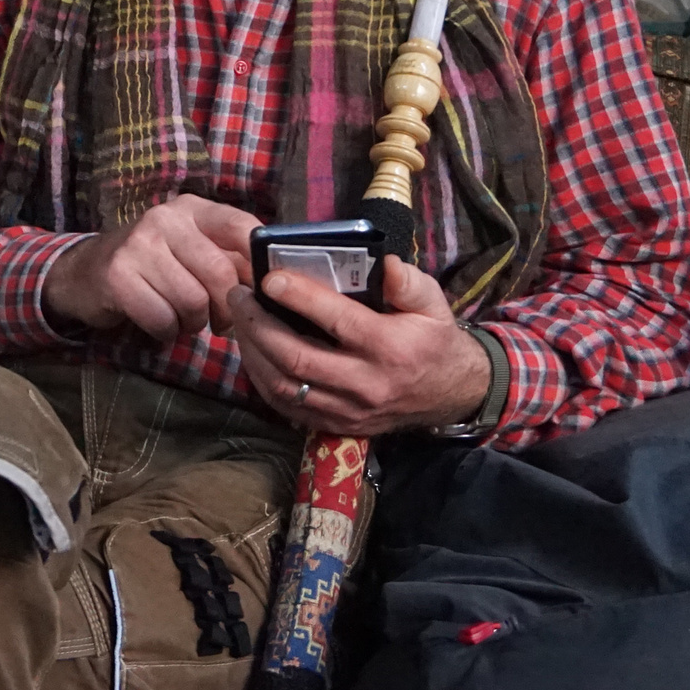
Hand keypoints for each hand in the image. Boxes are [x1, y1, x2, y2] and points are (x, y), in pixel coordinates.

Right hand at [42, 197, 260, 340]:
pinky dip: (167, 332)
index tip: (262, 292)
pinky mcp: (118, 276)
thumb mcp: (192, 250)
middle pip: (219, 273)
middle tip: (220, 323)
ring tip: (184, 319)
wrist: (86, 272)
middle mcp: (165, 218)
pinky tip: (160, 324)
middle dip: (226, 308)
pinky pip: (163, 318)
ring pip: (193, 300)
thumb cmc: (153, 264)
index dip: (258, 263)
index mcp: (192, 209)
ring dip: (193, 323)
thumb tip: (271, 282)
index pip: (240, 227)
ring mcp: (139, 245)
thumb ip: (230, 258)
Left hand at [225, 256, 491, 435]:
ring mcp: (348, 410)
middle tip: (239, 295)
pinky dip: (262, 379)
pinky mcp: (336, 425)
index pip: (336, 320)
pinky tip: (252, 352)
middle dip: (258, 324)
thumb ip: (408, 282)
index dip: (298, 297)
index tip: (269, 277)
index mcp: (389, 347)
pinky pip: (287, 407)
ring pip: (285, 386)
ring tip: (239, 319)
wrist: (450, 395)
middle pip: (297, 358)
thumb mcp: (433, 304)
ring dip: (253, 352)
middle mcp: (365, 383)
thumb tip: (383, 264)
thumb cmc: (433, 340)